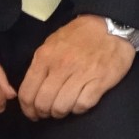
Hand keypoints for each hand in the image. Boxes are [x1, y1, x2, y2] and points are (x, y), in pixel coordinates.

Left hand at [18, 15, 134, 119]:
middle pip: (43, 103)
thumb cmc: (80, 35)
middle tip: (48, 113)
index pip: (27, 92)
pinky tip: (79, 103)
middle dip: (43, 113)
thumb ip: (41, 64)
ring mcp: (81, 74)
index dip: (27, 109)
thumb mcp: (52, 43)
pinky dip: (79, 109)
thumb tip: (33, 87)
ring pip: (61, 107)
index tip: (32, 113)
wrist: (111, 26)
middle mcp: (61, 67)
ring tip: (63, 109)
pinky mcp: (100, 81)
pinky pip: (82, 105)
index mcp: (45, 57)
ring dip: (60, 113)